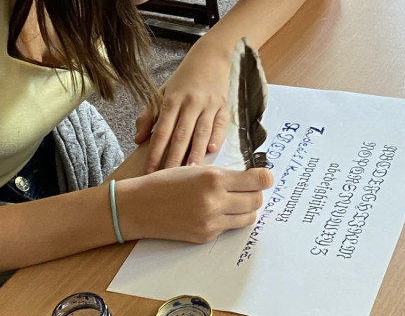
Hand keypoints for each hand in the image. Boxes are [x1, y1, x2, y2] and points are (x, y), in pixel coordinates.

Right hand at [116, 166, 272, 243]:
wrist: (139, 206)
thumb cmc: (164, 181)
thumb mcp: (194, 168)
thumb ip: (222, 174)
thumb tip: (248, 177)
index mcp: (213, 178)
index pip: (256, 181)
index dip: (264, 178)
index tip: (265, 176)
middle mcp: (215, 201)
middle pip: (256, 200)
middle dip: (255, 193)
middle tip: (248, 188)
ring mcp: (211, 222)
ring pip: (247, 217)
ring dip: (245, 208)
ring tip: (233, 200)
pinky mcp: (206, 236)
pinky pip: (229, 228)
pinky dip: (228, 219)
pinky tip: (215, 210)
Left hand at [134, 54, 229, 173]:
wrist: (209, 57)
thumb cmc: (183, 80)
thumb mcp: (161, 92)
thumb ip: (148, 115)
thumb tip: (138, 139)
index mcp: (171, 100)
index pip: (161, 131)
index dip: (154, 152)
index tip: (149, 171)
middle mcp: (189, 103)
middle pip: (180, 135)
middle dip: (173, 159)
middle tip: (168, 179)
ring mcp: (208, 104)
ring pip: (200, 132)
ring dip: (195, 153)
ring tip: (190, 173)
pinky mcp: (223, 106)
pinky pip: (220, 124)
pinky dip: (217, 137)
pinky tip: (212, 150)